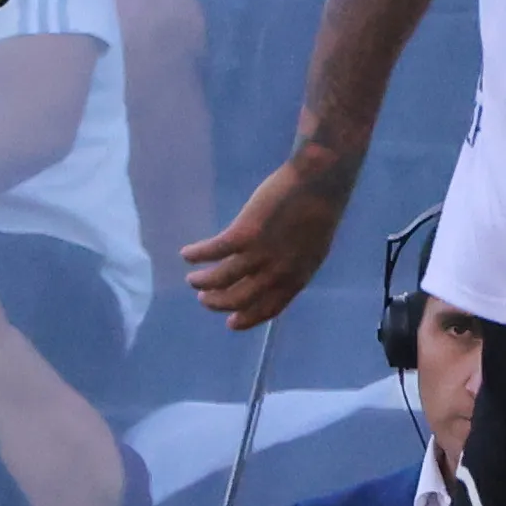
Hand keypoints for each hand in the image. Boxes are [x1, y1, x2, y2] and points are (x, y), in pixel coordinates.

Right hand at [184, 158, 348, 328]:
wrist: (319, 182)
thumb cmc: (319, 209)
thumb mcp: (312, 248)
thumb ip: (293, 266)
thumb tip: (272, 277)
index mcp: (297, 278)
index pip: (269, 309)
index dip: (247, 319)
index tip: (229, 323)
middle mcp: (277, 273)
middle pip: (239, 299)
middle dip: (218, 303)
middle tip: (204, 300)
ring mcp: (260, 255)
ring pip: (221, 280)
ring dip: (202, 282)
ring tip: (192, 280)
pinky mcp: (244, 234)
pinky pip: (213, 251)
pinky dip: (197, 255)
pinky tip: (186, 254)